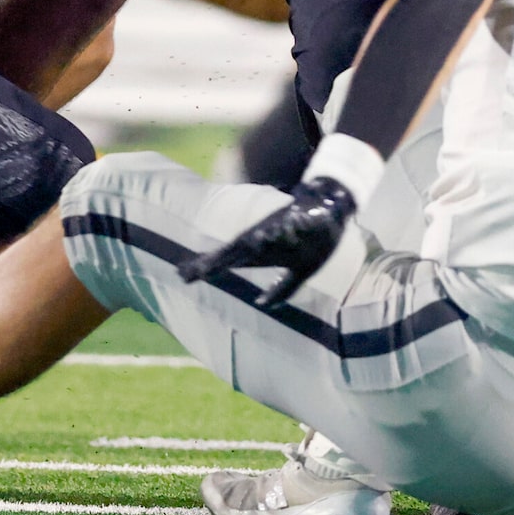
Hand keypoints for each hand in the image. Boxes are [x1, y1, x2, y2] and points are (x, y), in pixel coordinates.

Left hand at [174, 176, 356, 308]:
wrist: (331, 209)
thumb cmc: (313, 242)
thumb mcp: (301, 273)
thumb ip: (283, 290)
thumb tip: (262, 304)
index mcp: (261, 252)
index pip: (228, 262)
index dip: (205, 269)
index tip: (181, 276)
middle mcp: (262, 240)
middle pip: (231, 254)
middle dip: (208, 265)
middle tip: (183, 274)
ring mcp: (275, 230)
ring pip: (249, 242)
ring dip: (230, 254)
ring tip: (210, 266)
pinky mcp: (294, 220)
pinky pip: (279, 228)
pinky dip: (267, 234)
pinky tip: (258, 240)